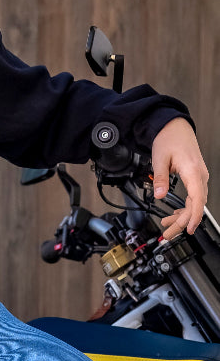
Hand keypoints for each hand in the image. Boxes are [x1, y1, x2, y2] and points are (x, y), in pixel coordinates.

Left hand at [151, 117, 208, 239]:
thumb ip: (159, 179)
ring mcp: (199, 177)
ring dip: (181, 216)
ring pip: (194, 203)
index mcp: (193, 172)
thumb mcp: (159, 159)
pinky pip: (193, 196)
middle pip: (195, 205)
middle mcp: (200, 176)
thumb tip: (159, 195)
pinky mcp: (195, 177)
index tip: (189, 229)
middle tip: (168, 233)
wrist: (175, 127)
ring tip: (166, 225)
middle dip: (182, 222)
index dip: (194, 217)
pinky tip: (174, 214)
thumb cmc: (169, 138)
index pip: (197, 200)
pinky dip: (184, 207)